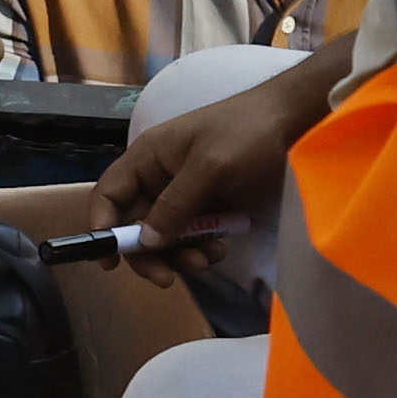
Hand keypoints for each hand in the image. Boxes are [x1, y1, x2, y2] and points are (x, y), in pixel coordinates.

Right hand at [94, 47, 330, 253]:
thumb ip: (175, 205)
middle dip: (149, 253)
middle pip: (135, 224)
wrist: (294, 119)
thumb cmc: (247, 133)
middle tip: (168, 278)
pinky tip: (222, 248)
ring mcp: (184, 192)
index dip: (102, 227)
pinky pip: (193, 235)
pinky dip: (202, 247)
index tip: (109, 262)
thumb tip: (144, 243)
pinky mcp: (208, 204)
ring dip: (180, 254)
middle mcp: (159, 177)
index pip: (109, 195)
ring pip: (165, 236)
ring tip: (208, 258)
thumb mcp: (209, 168)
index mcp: (148, 158)